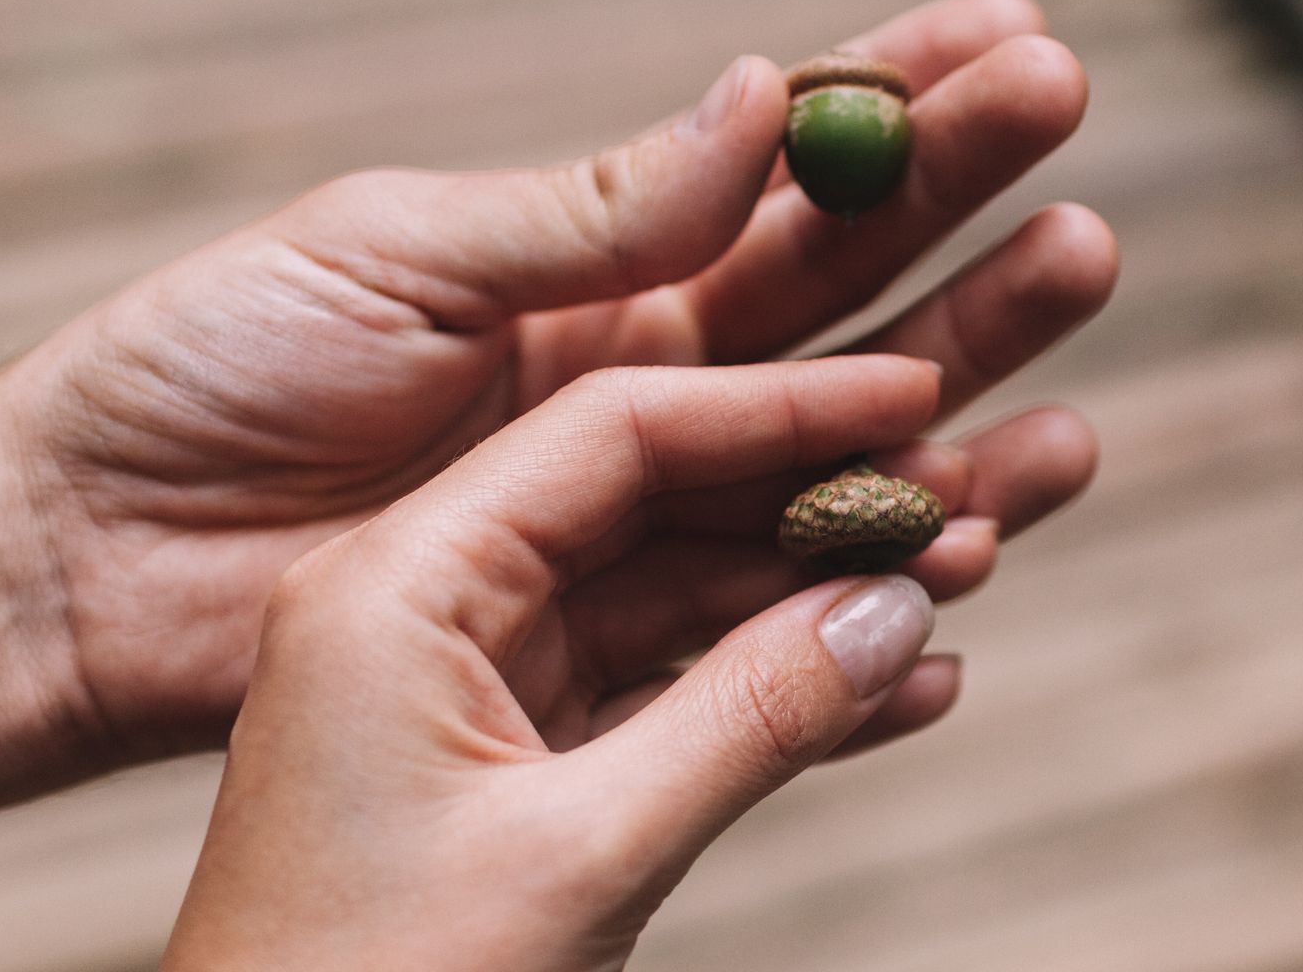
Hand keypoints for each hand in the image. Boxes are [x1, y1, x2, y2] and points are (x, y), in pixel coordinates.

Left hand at [0, 0, 1113, 755]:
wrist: (88, 556)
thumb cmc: (207, 374)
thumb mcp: (396, 253)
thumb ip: (590, 211)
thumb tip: (761, 101)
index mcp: (572, 271)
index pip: (769, 184)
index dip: (892, 110)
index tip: (1013, 44)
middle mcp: (616, 383)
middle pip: (828, 318)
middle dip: (960, 259)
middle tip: (1085, 210)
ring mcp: (609, 509)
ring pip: (819, 465)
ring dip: (954, 436)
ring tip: (1076, 409)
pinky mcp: (587, 630)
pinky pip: (751, 607)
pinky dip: (862, 590)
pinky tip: (969, 571)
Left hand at [162, 358, 1025, 970]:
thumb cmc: (313, 971)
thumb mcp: (531, 847)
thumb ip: (726, 719)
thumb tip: (891, 610)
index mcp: (417, 552)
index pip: (630, 426)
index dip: (784, 407)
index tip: (918, 389)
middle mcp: (450, 581)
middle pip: (679, 483)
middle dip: (837, 454)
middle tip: (989, 422)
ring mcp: (481, 672)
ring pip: (687, 590)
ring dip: (828, 576)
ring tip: (981, 546)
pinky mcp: (509, 760)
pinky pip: (666, 695)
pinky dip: (778, 684)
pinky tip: (907, 675)